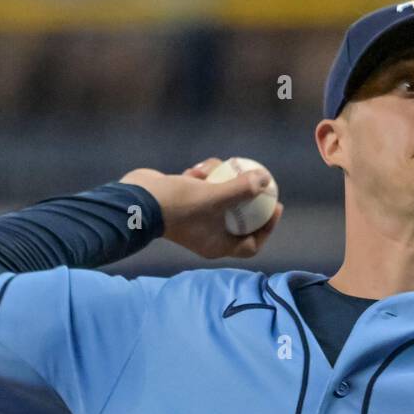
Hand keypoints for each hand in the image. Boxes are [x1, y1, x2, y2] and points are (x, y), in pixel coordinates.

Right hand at [119, 158, 283, 259]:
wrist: (137, 200)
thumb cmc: (177, 205)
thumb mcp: (213, 196)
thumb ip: (241, 190)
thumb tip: (266, 181)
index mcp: (217, 246)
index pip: (251, 243)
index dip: (268, 226)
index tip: (276, 206)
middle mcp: (207, 236)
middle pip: (239, 218)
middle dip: (248, 197)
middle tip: (262, 180)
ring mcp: (195, 219)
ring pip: (220, 197)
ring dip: (220, 179)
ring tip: (214, 167)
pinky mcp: (184, 202)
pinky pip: (202, 188)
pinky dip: (202, 177)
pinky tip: (195, 168)